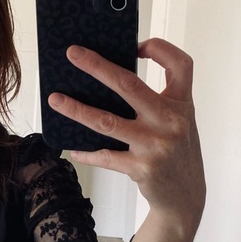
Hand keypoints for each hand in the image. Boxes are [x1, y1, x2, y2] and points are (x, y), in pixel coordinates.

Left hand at [48, 38, 205, 232]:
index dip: (160, 49)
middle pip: (129, 85)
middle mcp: (171, 121)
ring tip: (55, 100)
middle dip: (97, 67)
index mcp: (182, 103)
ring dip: (76, 109)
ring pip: (107, 121)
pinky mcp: (141, 168)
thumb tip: (108, 81)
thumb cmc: (177, 152)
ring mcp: (155, 145)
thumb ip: (156, 101)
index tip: (136, 45)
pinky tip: (72, 149)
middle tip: (73, 53)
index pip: (180, 64)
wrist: (185, 196)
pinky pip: (105, 156)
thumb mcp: (177, 121)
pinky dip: (86, 152)